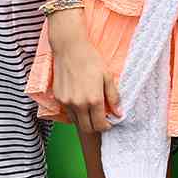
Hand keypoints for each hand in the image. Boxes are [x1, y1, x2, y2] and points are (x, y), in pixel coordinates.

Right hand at [48, 15, 120, 133]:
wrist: (69, 48)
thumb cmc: (90, 59)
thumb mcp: (107, 76)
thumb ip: (113, 96)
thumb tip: (119, 113)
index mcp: (93, 99)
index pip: (100, 125)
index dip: (107, 126)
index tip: (110, 122)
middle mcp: (79, 104)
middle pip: (88, 128)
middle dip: (96, 127)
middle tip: (101, 119)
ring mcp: (67, 102)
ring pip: (77, 122)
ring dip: (85, 120)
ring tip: (91, 109)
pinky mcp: (58, 98)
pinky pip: (68, 113)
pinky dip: (76, 112)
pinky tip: (81, 101)